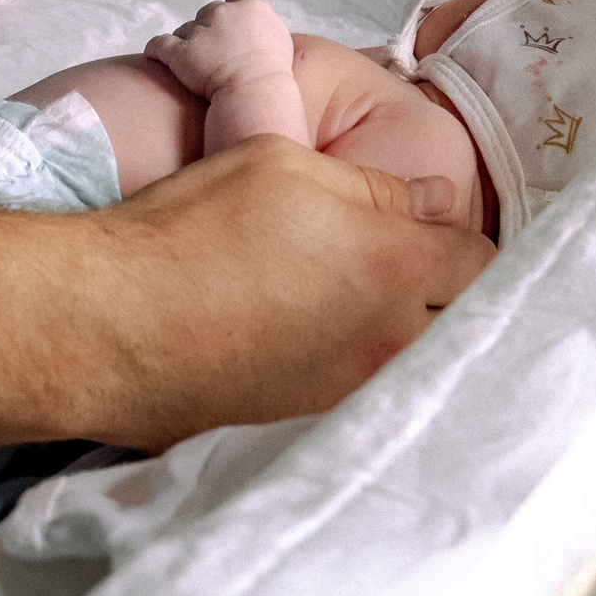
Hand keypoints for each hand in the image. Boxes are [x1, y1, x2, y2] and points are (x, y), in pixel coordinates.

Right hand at [82, 135, 496, 449]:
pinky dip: (358, 382)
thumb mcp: (283, 164)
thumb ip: (375, 188)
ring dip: (406, 346)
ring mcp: (350, 397)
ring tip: (358, 315)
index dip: (462, 242)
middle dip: (450, 301)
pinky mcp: (308, 431)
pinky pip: (363, 405)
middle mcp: (387, 343)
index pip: (483, 261)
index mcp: (393, 265)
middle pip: (463, 326)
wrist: (111, 322)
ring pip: (416, 372)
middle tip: (406, 276)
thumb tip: (432, 207)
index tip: (437, 235)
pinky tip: (318, 354)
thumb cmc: (192, 228)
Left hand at [146, 0, 293, 100]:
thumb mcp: (280, 42)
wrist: (255, 95)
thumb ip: (265, 27)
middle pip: (209, 13)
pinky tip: (153, 56)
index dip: (231, 14)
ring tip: (193, 67)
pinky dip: (155, 50)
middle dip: (208, 29)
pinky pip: (159, 44)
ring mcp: (200, 30)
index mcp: (251, 7)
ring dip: (187, 43)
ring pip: (186, 30)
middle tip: (212, 54)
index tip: (231, 30)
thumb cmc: (271, 77)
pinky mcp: (180, 50)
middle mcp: (224, 12)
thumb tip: (257, 27)